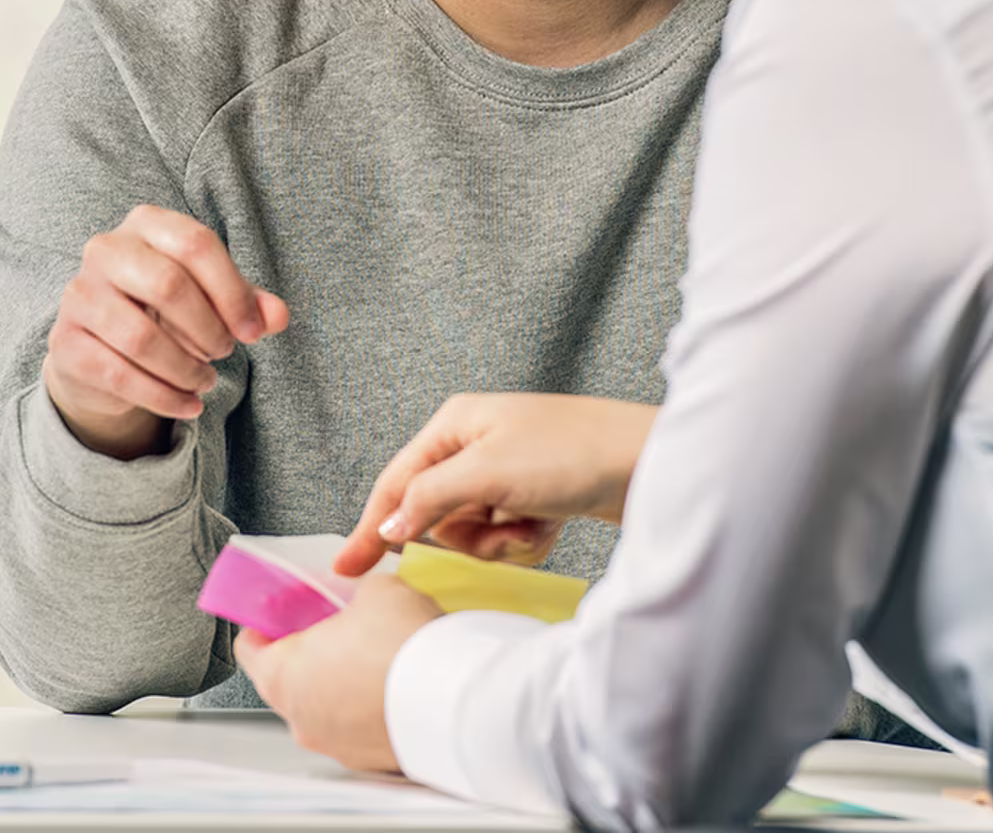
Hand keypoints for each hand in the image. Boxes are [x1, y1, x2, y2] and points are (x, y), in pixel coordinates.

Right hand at [43, 204, 288, 459]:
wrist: (101, 346)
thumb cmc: (167, 309)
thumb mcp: (212, 297)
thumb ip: (248, 302)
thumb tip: (278, 316)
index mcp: (146, 223)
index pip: (196, 243)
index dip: (232, 291)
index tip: (253, 331)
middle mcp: (105, 249)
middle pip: (168, 284)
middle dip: (208, 328)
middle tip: (225, 352)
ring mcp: (79, 295)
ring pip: (141, 337)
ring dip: (186, 368)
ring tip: (206, 381)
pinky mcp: (65, 343)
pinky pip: (120, 375)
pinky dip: (164, 397)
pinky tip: (189, 405)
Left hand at [235, 576, 441, 771]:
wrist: (454, 698)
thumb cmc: (404, 645)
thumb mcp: (376, 589)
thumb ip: (352, 593)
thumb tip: (358, 598)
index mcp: (284, 674)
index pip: (249, 647)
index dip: (266, 618)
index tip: (282, 606)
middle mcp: (300, 718)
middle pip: (286, 677)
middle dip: (308, 647)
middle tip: (337, 621)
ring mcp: (334, 744)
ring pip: (323, 704)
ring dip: (340, 679)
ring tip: (375, 651)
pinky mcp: (367, 759)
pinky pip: (355, 725)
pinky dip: (367, 705)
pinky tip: (394, 681)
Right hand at [334, 393, 657, 577]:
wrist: (647, 463)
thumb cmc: (572, 452)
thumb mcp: (489, 473)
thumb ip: (430, 498)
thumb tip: (390, 525)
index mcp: (455, 423)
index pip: (396, 482)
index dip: (371, 527)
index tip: (345, 570)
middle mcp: (475, 443)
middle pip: (436, 516)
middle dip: (468, 534)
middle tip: (501, 525)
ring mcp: (505, 470)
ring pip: (472, 533)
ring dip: (502, 541)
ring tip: (534, 522)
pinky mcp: (533, 495)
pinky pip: (507, 538)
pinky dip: (527, 541)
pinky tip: (553, 523)